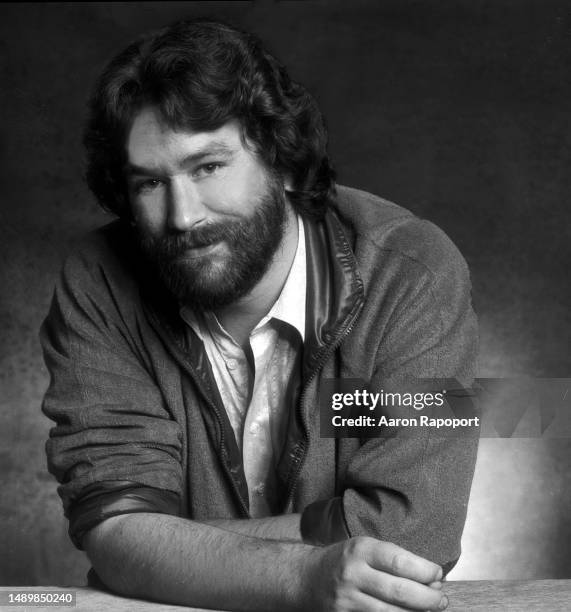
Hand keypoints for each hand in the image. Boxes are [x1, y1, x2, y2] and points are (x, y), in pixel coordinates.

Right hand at [303, 536, 446, 611]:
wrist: (306, 579)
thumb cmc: (344, 562)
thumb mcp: (363, 549)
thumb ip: (391, 560)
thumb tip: (430, 578)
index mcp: (360, 549)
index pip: (399, 560)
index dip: (424, 570)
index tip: (438, 574)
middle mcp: (352, 573)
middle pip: (399, 591)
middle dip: (428, 599)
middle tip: (442, 600)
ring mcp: (347, 599)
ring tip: (430, 611)